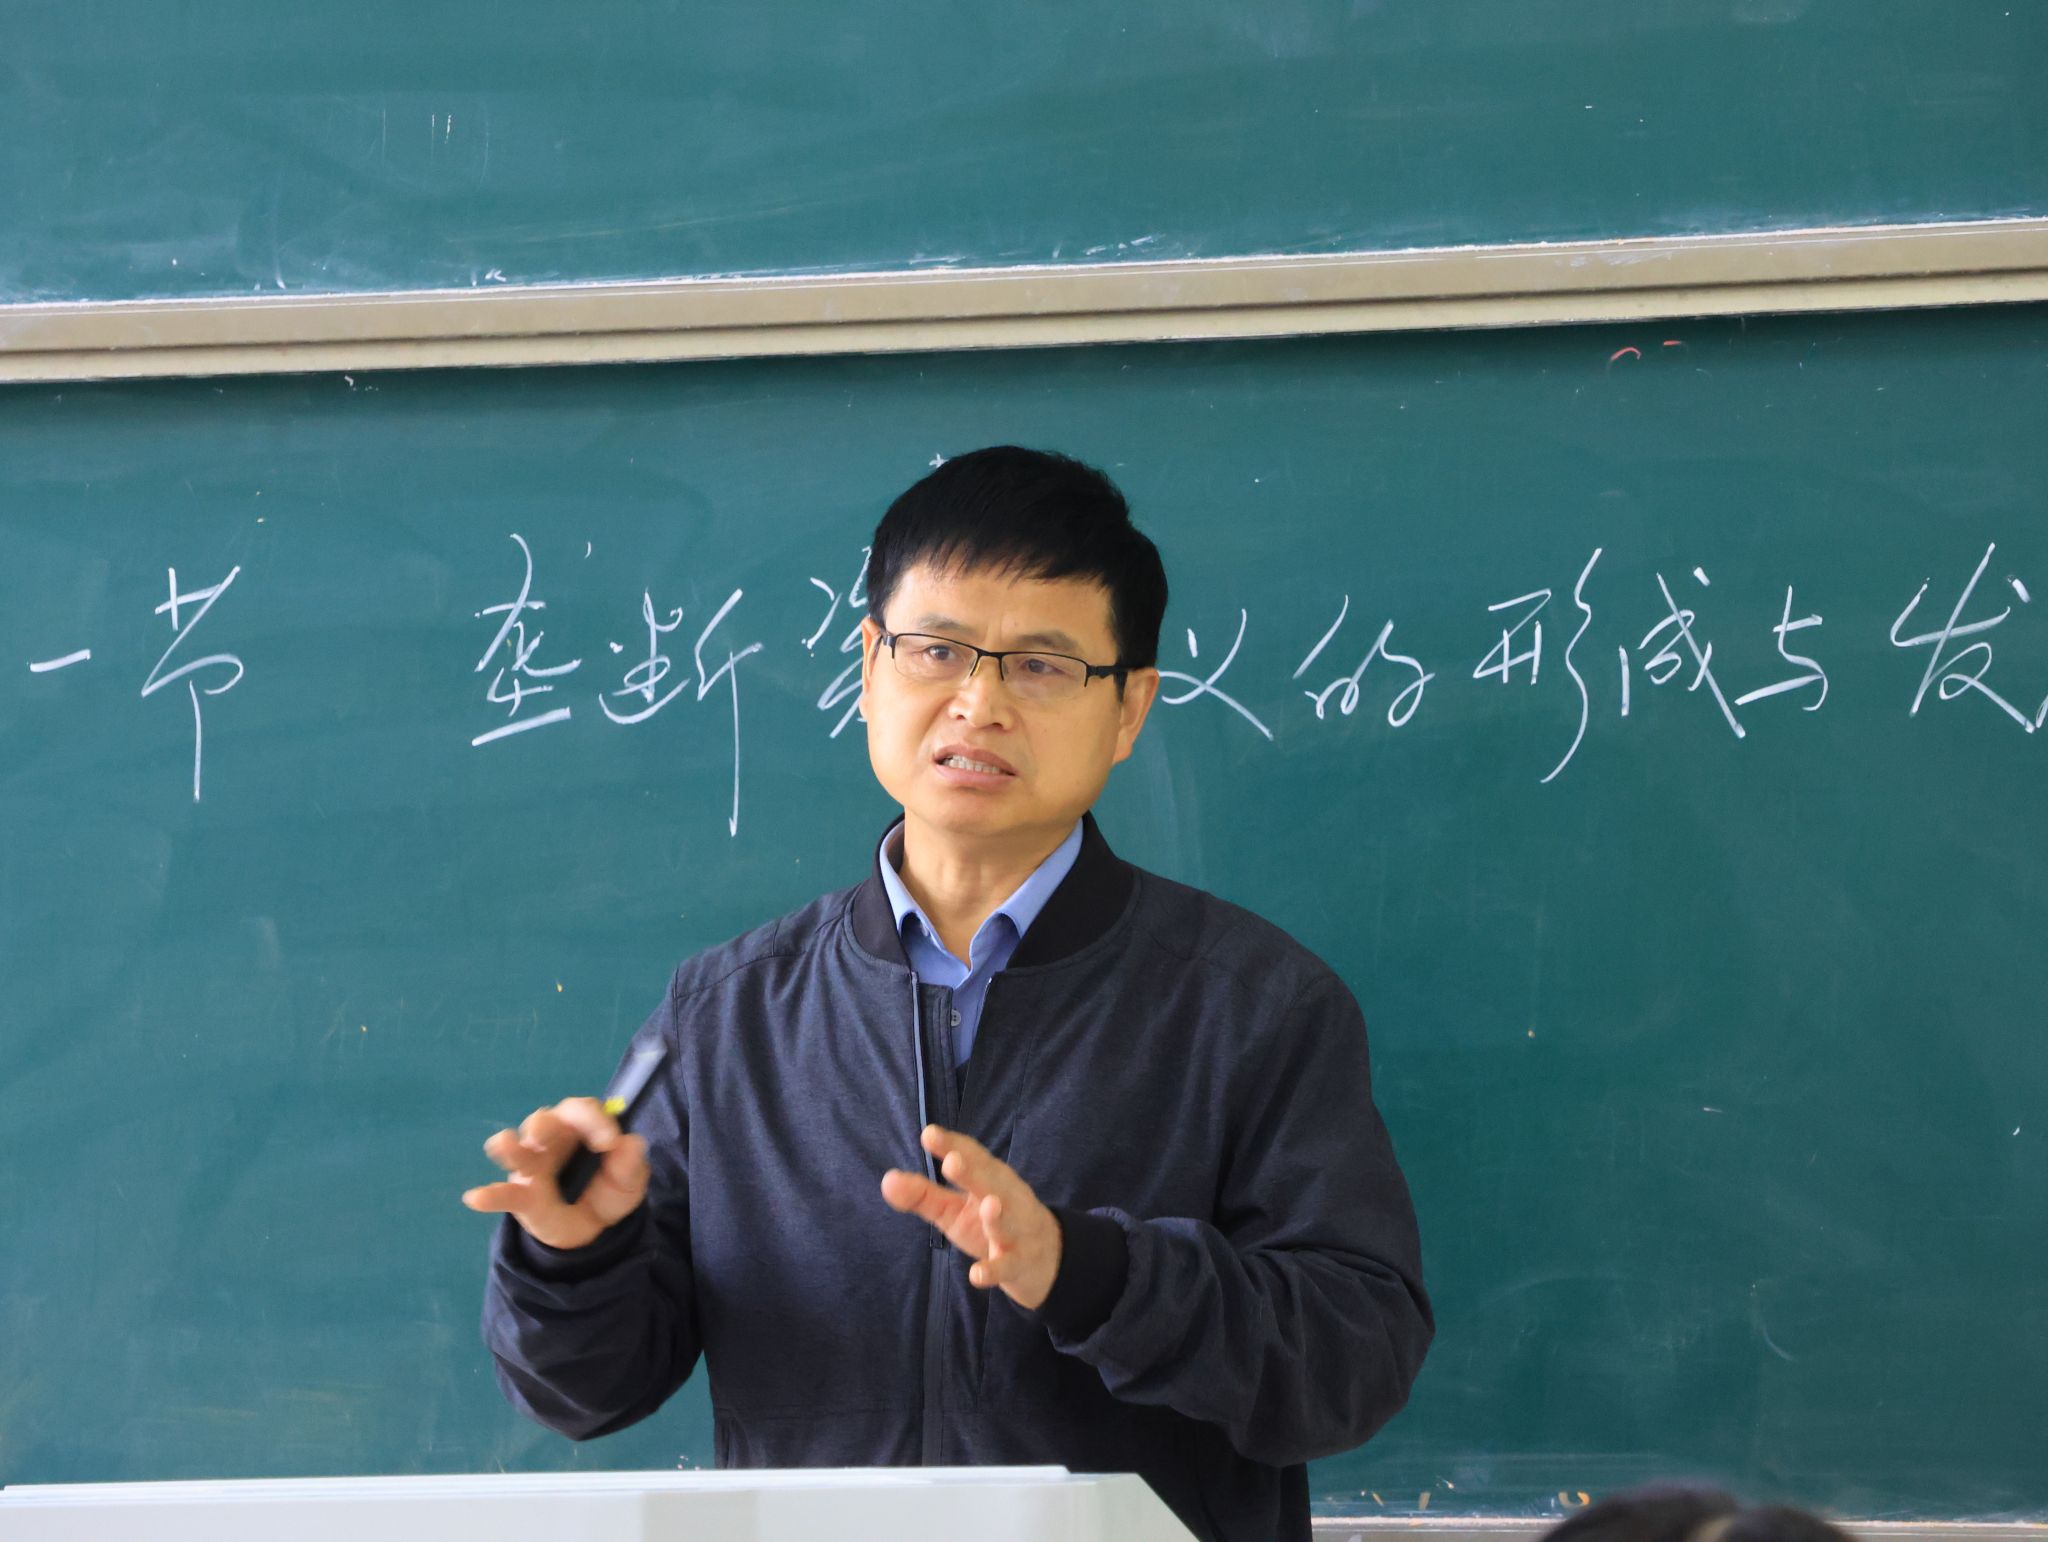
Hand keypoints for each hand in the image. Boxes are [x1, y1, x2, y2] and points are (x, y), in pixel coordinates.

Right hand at [461, 1097, 648, 1250]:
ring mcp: (533, 1166)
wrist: (595, 1229)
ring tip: (504, 1144)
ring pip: (519, 1151)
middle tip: (546, 1135)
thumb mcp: (630, 1178)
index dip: (594, 1120)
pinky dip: (490, 1196)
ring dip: (511, 1147)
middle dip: (544, 1125)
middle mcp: (551, 1139)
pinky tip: (476, 1198)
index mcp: (580, 1126)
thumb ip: (630, 1162)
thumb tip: (631, 1143)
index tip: (610, 1142)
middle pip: (543, 1122)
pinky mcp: (522, 1195)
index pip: (581, 1110)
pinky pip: (504, 1194)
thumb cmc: (609, 1189)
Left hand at [880, 1125, 1062, 1310]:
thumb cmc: (988, 1224)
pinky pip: (1008, 1266)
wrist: (1043, 1257)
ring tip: (989, 1206)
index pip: (972, 1156)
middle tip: (953, 1161)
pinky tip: (977, 1274)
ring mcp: (1016, 1230)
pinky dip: (994, 1270)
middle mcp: (1006, 1197)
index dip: (953, 1145)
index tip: (929, 1134)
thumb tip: (887, 1179)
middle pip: (991, 1183)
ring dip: (998, 1216)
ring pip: (1007, 1222)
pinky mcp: (1019, 1262)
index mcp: (989, 1178)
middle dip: (974, 1172)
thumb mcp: (954, 1209)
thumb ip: (922, 1195)